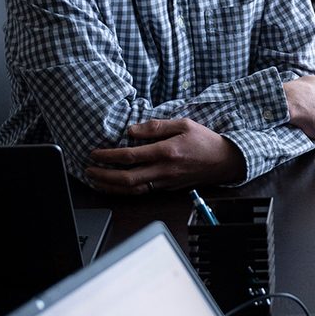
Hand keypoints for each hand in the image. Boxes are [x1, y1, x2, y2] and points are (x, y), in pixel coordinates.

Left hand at [85, 119, 245, 192]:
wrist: (226, 161)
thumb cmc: (205, 141)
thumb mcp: (184, 124)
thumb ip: (156, 127)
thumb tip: (131, 131)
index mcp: (166, 152)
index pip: (130, 156)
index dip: (108, 156)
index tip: (95, 153)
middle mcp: (164, 170)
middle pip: (126, 178)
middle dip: (103, 176)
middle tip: (88, 170)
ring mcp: (166, 182)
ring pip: (132, 190)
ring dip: (110, 187)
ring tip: (96, 180)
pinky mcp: (168, 188)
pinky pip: (142, 192)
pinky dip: (125, 191)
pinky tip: (115, 186)